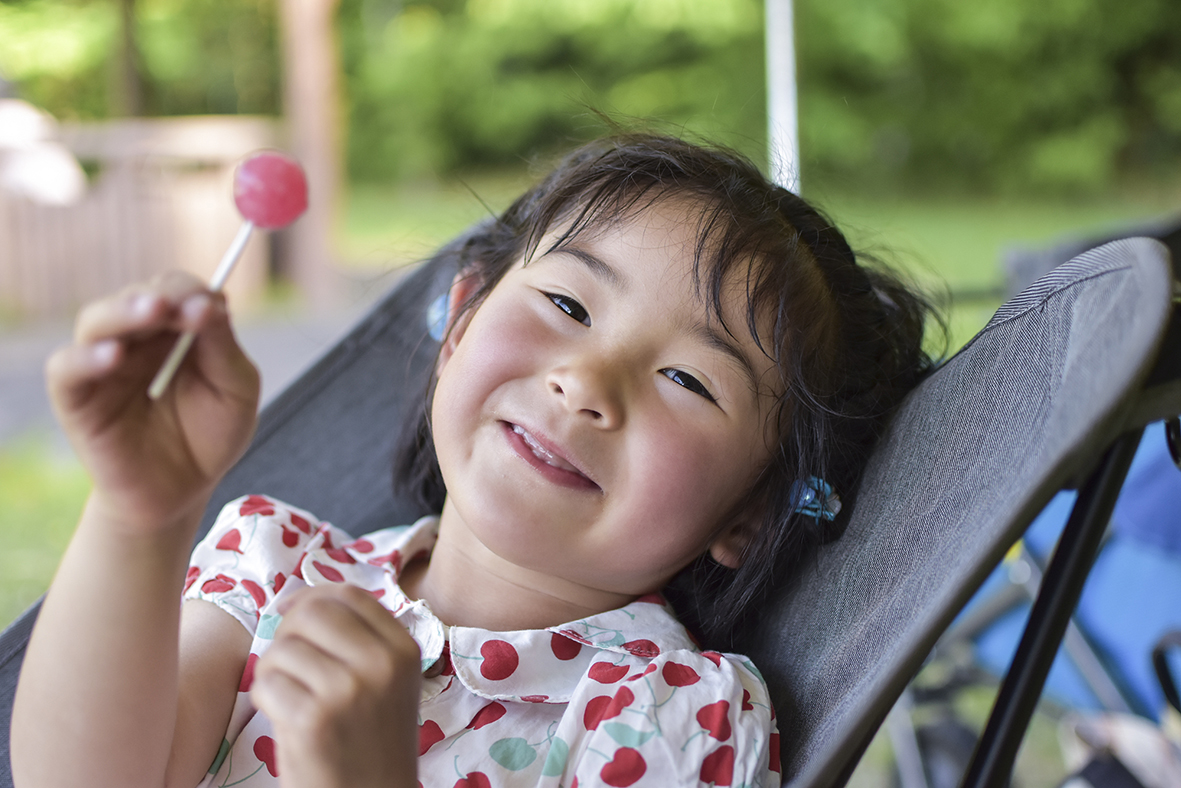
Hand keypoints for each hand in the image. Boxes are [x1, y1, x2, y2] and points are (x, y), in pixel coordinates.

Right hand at [46, 272, 259, 533]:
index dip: (192, 292)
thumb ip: (223, 348)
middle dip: (164, 296)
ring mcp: (103, 366)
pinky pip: (66, 368)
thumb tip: (212, 301)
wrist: (184, 492)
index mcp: (175, 330)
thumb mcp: (235, 390)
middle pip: (138, 296)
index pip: (176, 291)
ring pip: (97, 320)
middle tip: (185, 304)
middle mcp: (135, 339)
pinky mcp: (77, 399)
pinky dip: (86, 358)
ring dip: (126, 311)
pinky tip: (114, 357)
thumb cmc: (211, 436)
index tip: (214, 306)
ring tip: (155, 311)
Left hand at [250, 584, 421, 787]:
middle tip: (286, 663)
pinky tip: (283, 719)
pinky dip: (265, 700)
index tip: (291, 615)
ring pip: (284, 648)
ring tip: (289, 698)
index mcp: (404, 650)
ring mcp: (349, 691)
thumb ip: (361, 640)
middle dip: (287, 633)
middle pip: (313, 613)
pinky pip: (266, 684)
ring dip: (273, 671)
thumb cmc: (372, 742)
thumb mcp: (388, 683)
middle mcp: (382, 665)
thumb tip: (298, 601)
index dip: (311, 598)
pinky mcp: (314, 720)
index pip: (349, 596)